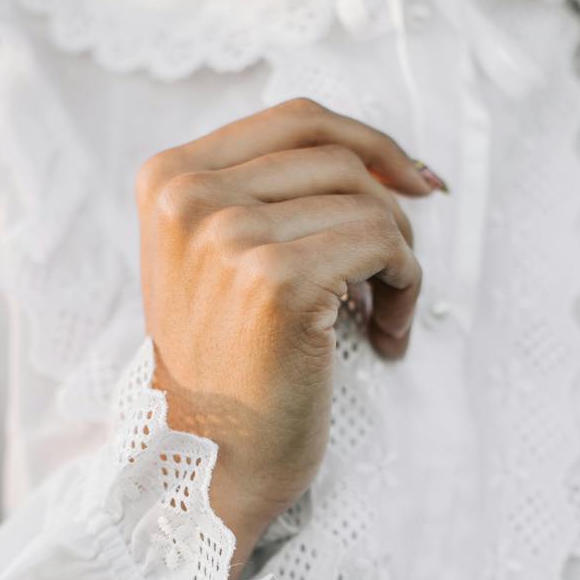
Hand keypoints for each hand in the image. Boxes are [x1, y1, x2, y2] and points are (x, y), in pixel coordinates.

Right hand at [135, 98, 444, 576]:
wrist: (208, 459)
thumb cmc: (225, 367)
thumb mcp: (210, 259)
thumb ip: (256, 194)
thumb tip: (376, 155)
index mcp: (167, 180)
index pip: (295, 120)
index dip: (368, 141)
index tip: (411, 180)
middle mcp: (190, 199)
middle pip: (338, 161)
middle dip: (387, 212)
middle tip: (392, 272)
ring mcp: (231, 237)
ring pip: (367, 203)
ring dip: (398, 259)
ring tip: (384, 313)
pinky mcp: (278, 281)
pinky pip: (383, 246)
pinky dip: (405, 288)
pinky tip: (387, 333)